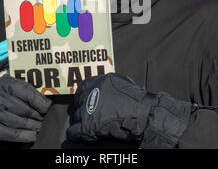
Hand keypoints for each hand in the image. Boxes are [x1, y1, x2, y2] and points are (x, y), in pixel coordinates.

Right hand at [0, 75, 50, 142]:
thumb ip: (31, 91)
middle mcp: (0, 98)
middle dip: (37, 116)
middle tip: (42, 119)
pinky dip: (23, 136)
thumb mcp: (16, 85)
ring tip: (38, 126)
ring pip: (19, 122)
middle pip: (26, 110)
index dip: (41, 104)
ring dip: (32, 126)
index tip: (47, 108)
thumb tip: (47, 103)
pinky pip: (10, 134)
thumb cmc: (6, 93)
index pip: (30, 96)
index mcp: (9, 85)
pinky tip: (31, 135)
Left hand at [67, 73, 191, 147]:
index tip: (83, 101)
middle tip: (85, 114)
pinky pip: (74, 131)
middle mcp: (90, 93)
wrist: (143, 113)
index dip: (82, 95)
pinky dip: (76, 134)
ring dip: (80, 121)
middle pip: (78, 102)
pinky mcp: (88, 126)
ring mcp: (87, 110)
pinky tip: (80, 135)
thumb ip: (110, 85)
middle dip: (81, 108)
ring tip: (86, 125)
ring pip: (75, 116)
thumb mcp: (123, 83)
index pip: (82, 87)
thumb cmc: (137, 100)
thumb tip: (107, 88)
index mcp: (98, 82)